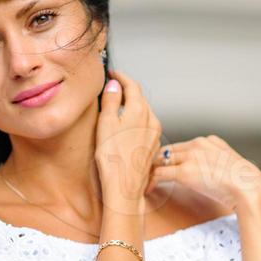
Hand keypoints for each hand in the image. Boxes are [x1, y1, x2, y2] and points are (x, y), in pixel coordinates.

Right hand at [95, 68, 161, 210]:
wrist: (125, 186)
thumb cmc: (114, 158)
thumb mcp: (106, 123)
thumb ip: (111, 101)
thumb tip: (114, 86)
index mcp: (139, 110)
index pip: (132, 85)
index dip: (121, 77)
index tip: (113, 74)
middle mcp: (151, 120)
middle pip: (139, 98)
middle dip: (127, 91)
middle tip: (113, 88)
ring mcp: (154, 134)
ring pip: (143, 112)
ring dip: (131, 106)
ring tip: (117, 108)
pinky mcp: (153, 146)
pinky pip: (145, 126)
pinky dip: (135, 120)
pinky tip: (125, 128)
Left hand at [147, 134, 260, 209]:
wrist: (251, 189)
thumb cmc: (244, 184)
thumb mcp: (228, 167)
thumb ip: (213, 164)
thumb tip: (203, 175)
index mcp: (209, 141)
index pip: (179, 147)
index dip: (166, 158)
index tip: (157, 167)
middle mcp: (198, 144)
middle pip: (166, 150)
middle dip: (152, 162)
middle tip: (141, 174)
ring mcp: (191, 157)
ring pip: (159, 160)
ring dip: (148, 172)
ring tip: (140, 182)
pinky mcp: (185, 172)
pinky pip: (159, 174)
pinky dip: (150, 182)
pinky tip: (146, 190)